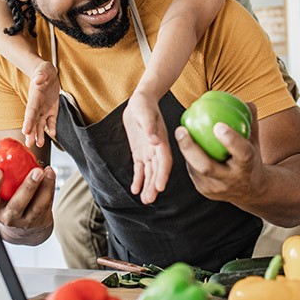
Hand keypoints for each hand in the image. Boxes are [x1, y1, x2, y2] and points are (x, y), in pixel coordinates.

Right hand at [0, 155, 55, 244]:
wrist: (23, 232)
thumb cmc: (7, 206)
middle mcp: (9, 217)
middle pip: (17, 204)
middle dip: (28, 187)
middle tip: (36, 171)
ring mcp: (26, 221)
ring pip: (36, 206)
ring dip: (44, 187)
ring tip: (46, 171)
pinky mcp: (40, 220)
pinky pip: (46, 204)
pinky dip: (50, 188)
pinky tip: (50, 175)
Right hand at [23, 60, 59, 147]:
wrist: (46, 73)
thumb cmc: (43, 71)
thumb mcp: (44, 70)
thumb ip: (41, 75)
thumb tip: (37, 80)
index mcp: (34, 98)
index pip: (30, 111)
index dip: (28, 121)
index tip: (25, 131)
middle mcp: (37, 106)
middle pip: (33, 121)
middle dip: (31, 133)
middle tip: (29, 144)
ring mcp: (43, 109)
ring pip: (40, 124)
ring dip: (40, 134)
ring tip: (39, 144)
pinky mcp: (51, 110)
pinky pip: (51, 121)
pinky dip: (51, 128)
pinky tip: (53, 134)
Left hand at [122, 90, 172, 204]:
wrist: (141, 100)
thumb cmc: (144, 103)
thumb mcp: (144, 112)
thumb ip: (149, 127)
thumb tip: (155, 142)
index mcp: (162, 140)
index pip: (164, 161)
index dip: (163, 174)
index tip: (160, 187)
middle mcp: (158, 148)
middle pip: (157, 170)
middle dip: (154, 185)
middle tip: (149, 199)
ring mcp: (149, 151)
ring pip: (150, 172)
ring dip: (147, 186)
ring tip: (145, 200)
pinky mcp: (140, 152)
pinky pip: (140, 168)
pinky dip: (138, 179)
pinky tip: (135, 189)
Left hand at [175, 103, 266, 205]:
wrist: (252, 192)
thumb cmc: (251, 159)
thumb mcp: (255, 142)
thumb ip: (250, 122)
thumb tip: (245, 101)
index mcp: (248, 166)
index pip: (242, 153)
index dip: (231, 140)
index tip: (218, 125)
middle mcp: (231, 180)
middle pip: (207, 167)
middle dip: (191, 149)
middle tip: (181, 130)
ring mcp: (216, 189)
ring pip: (195, 170)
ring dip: (186, 151)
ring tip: (180, 132)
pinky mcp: (205, 191)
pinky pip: (193, 172)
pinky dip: (189, 157)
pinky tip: (183, 142)